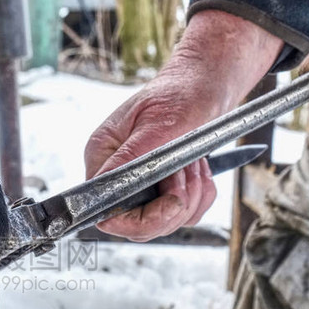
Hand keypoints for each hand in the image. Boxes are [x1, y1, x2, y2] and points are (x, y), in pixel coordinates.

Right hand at [85, 10, 282, 239]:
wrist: (206, 82)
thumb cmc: (180, 93)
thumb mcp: (156, 124)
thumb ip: (129, 158)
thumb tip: (103, 186)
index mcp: (102, 158)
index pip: (107, 212)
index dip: (140, 218)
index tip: (171, 202)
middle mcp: (116, 176)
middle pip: (139, 226)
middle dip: (173, 206)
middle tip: (189, 170)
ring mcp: (140, 186)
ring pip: (166, 222)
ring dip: (191, 195)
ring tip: (195, 162)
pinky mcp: (162, 189)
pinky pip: (184, 214)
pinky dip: (201, 195)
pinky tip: (201, 168)